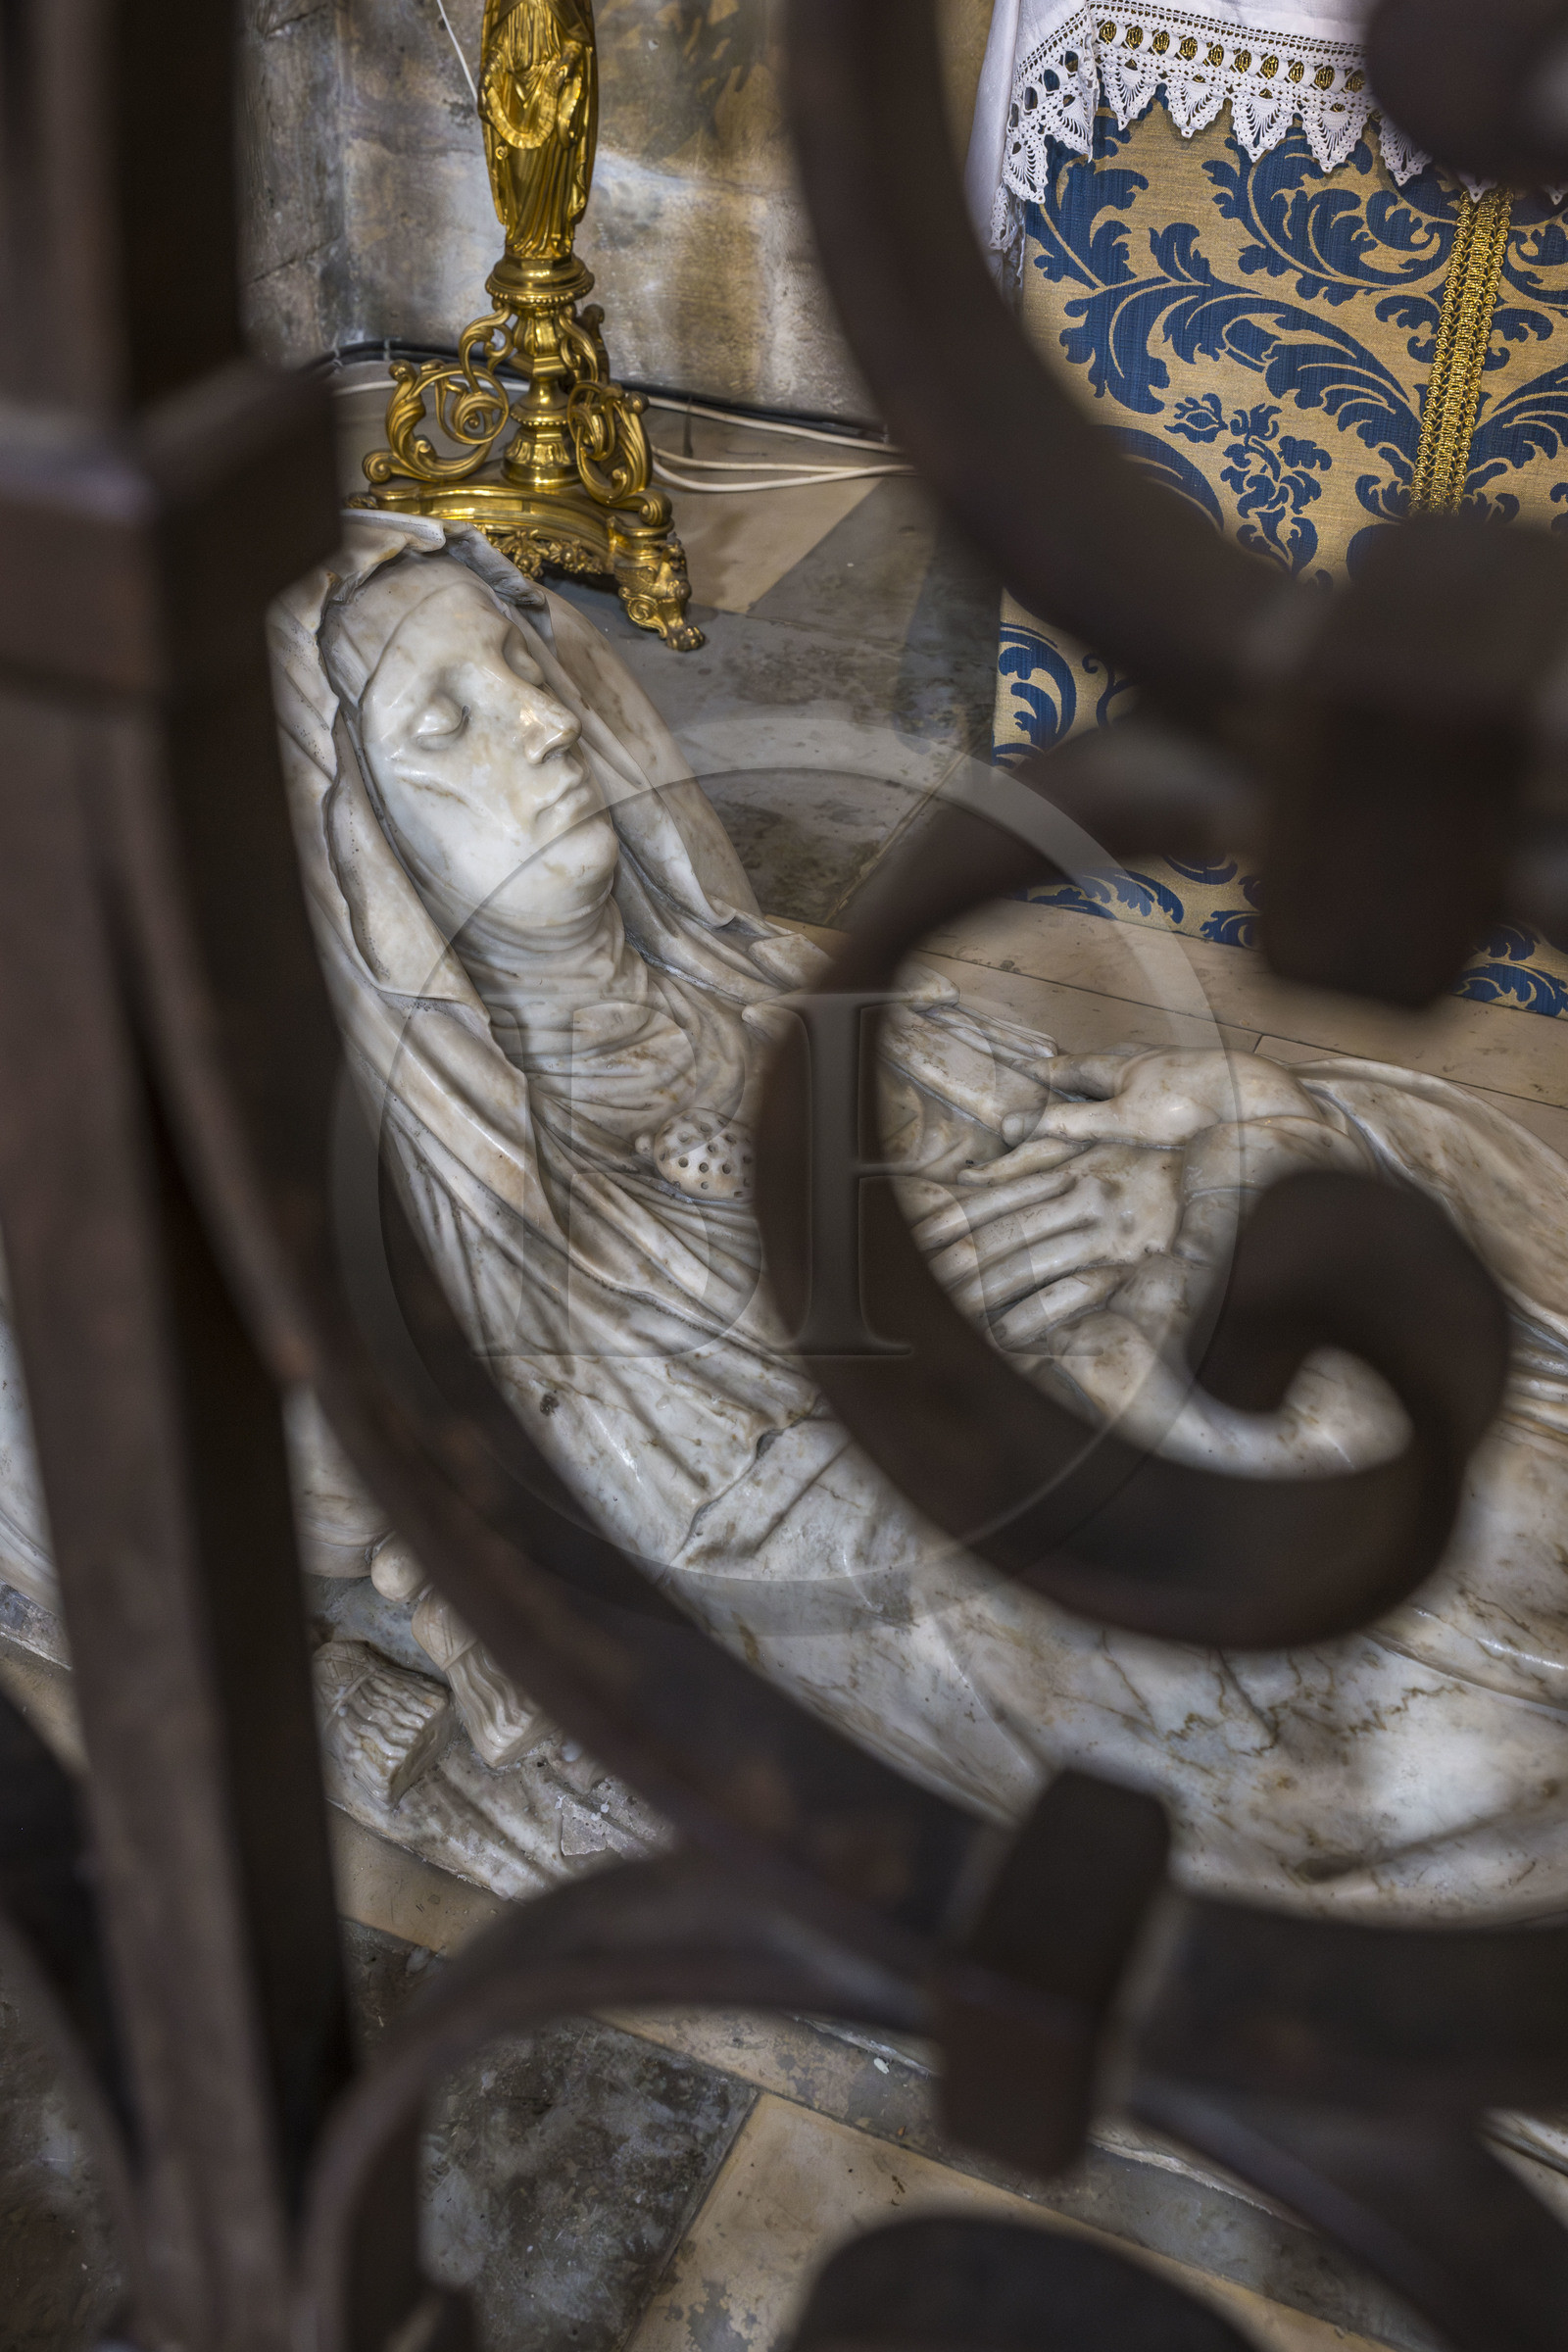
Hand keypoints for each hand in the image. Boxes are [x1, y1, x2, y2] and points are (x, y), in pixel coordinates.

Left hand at [925, 1141, 1183, 1322]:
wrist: (1221, 1169)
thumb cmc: (1146, 1160)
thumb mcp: (1089, 1146)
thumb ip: (1029, 1157)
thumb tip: (970, 1174)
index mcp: (1065, 1172)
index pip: (992, 1201)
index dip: (949, 1223)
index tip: (914, 1243)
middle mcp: (1081, 1202)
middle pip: (1002, 1239)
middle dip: (955, 1267)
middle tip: (918, 1291)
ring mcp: (1105, 1238)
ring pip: (1029, 1267)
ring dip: (983, 1296)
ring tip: (947, 1318)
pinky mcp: (1129, 1270)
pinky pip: (1074, 1296)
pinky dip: (1037, 1316)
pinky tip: (1006, 1336)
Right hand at [969, 1049, 1322, 1174]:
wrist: (1256, 1096)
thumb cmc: (1187, 1106)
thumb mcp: (1118, 1121)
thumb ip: (1068, 1125)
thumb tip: (1013, 1127)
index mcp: (1124, 1068)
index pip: (1075, 1066)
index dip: (1048, 1069)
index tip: (1024, 1068)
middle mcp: (1151, 1062)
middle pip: (1109, 1060)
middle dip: (1086, 1066)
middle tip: (1066, 1071)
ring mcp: (1182, 1069)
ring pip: (1143, 1068)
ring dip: (1124, 1074)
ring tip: (1114, 1082)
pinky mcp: (1209, 1083)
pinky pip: (1171, 1081)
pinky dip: (1157, 1086)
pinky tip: (1167, 1099)